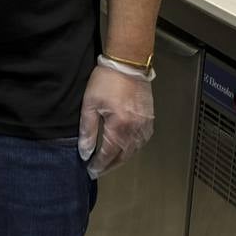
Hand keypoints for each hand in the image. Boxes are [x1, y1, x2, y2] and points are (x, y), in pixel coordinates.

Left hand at [78, 60, 153, 178]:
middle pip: (123, 155)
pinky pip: (142, 141)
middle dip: (110, 165)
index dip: (99, 164)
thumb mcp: (90, 104)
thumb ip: (88, 130)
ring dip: (122, 159)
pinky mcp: (150, 119)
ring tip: (109, 163)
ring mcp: (146, 125)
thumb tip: (85, 152)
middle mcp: (136, 130)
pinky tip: (125, 149)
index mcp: (120, 127)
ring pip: (134, 150)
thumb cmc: (105, 81)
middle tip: (98, 171)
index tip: (90, 171)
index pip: (109, 154)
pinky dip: (133, 148)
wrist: (128, 64)